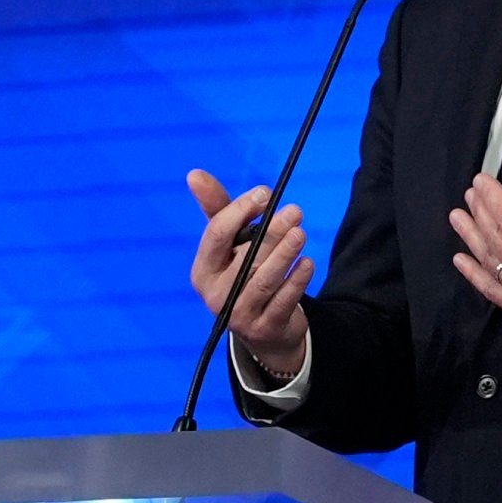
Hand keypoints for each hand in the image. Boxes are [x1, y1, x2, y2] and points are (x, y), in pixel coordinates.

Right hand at [186, 170, 310, 383]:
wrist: (262, 328)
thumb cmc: (243, 273)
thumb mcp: (230, 243)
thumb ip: (217, 209)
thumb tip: (194, 174)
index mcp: (203, 269)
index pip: (217, 235)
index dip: (240, 210)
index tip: (265, 194)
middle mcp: (215, 294)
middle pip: (244, 257)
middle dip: (271, 232)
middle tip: (295, 211)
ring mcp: (239, 315)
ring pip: (264, 280)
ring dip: (284, 254)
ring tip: (301, 234)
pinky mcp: (264, 328)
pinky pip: (282, 301)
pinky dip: (296, 281)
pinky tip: (308, 263)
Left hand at [449, 150, 501, 352]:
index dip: (492, 197)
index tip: (479, 181)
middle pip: (495, 237)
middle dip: (480, 213)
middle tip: (469, 194)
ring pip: (490, 262)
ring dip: (472, 238)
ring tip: (458, 218)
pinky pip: (493, 292)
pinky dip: (475, 275)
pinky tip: (461, 261)